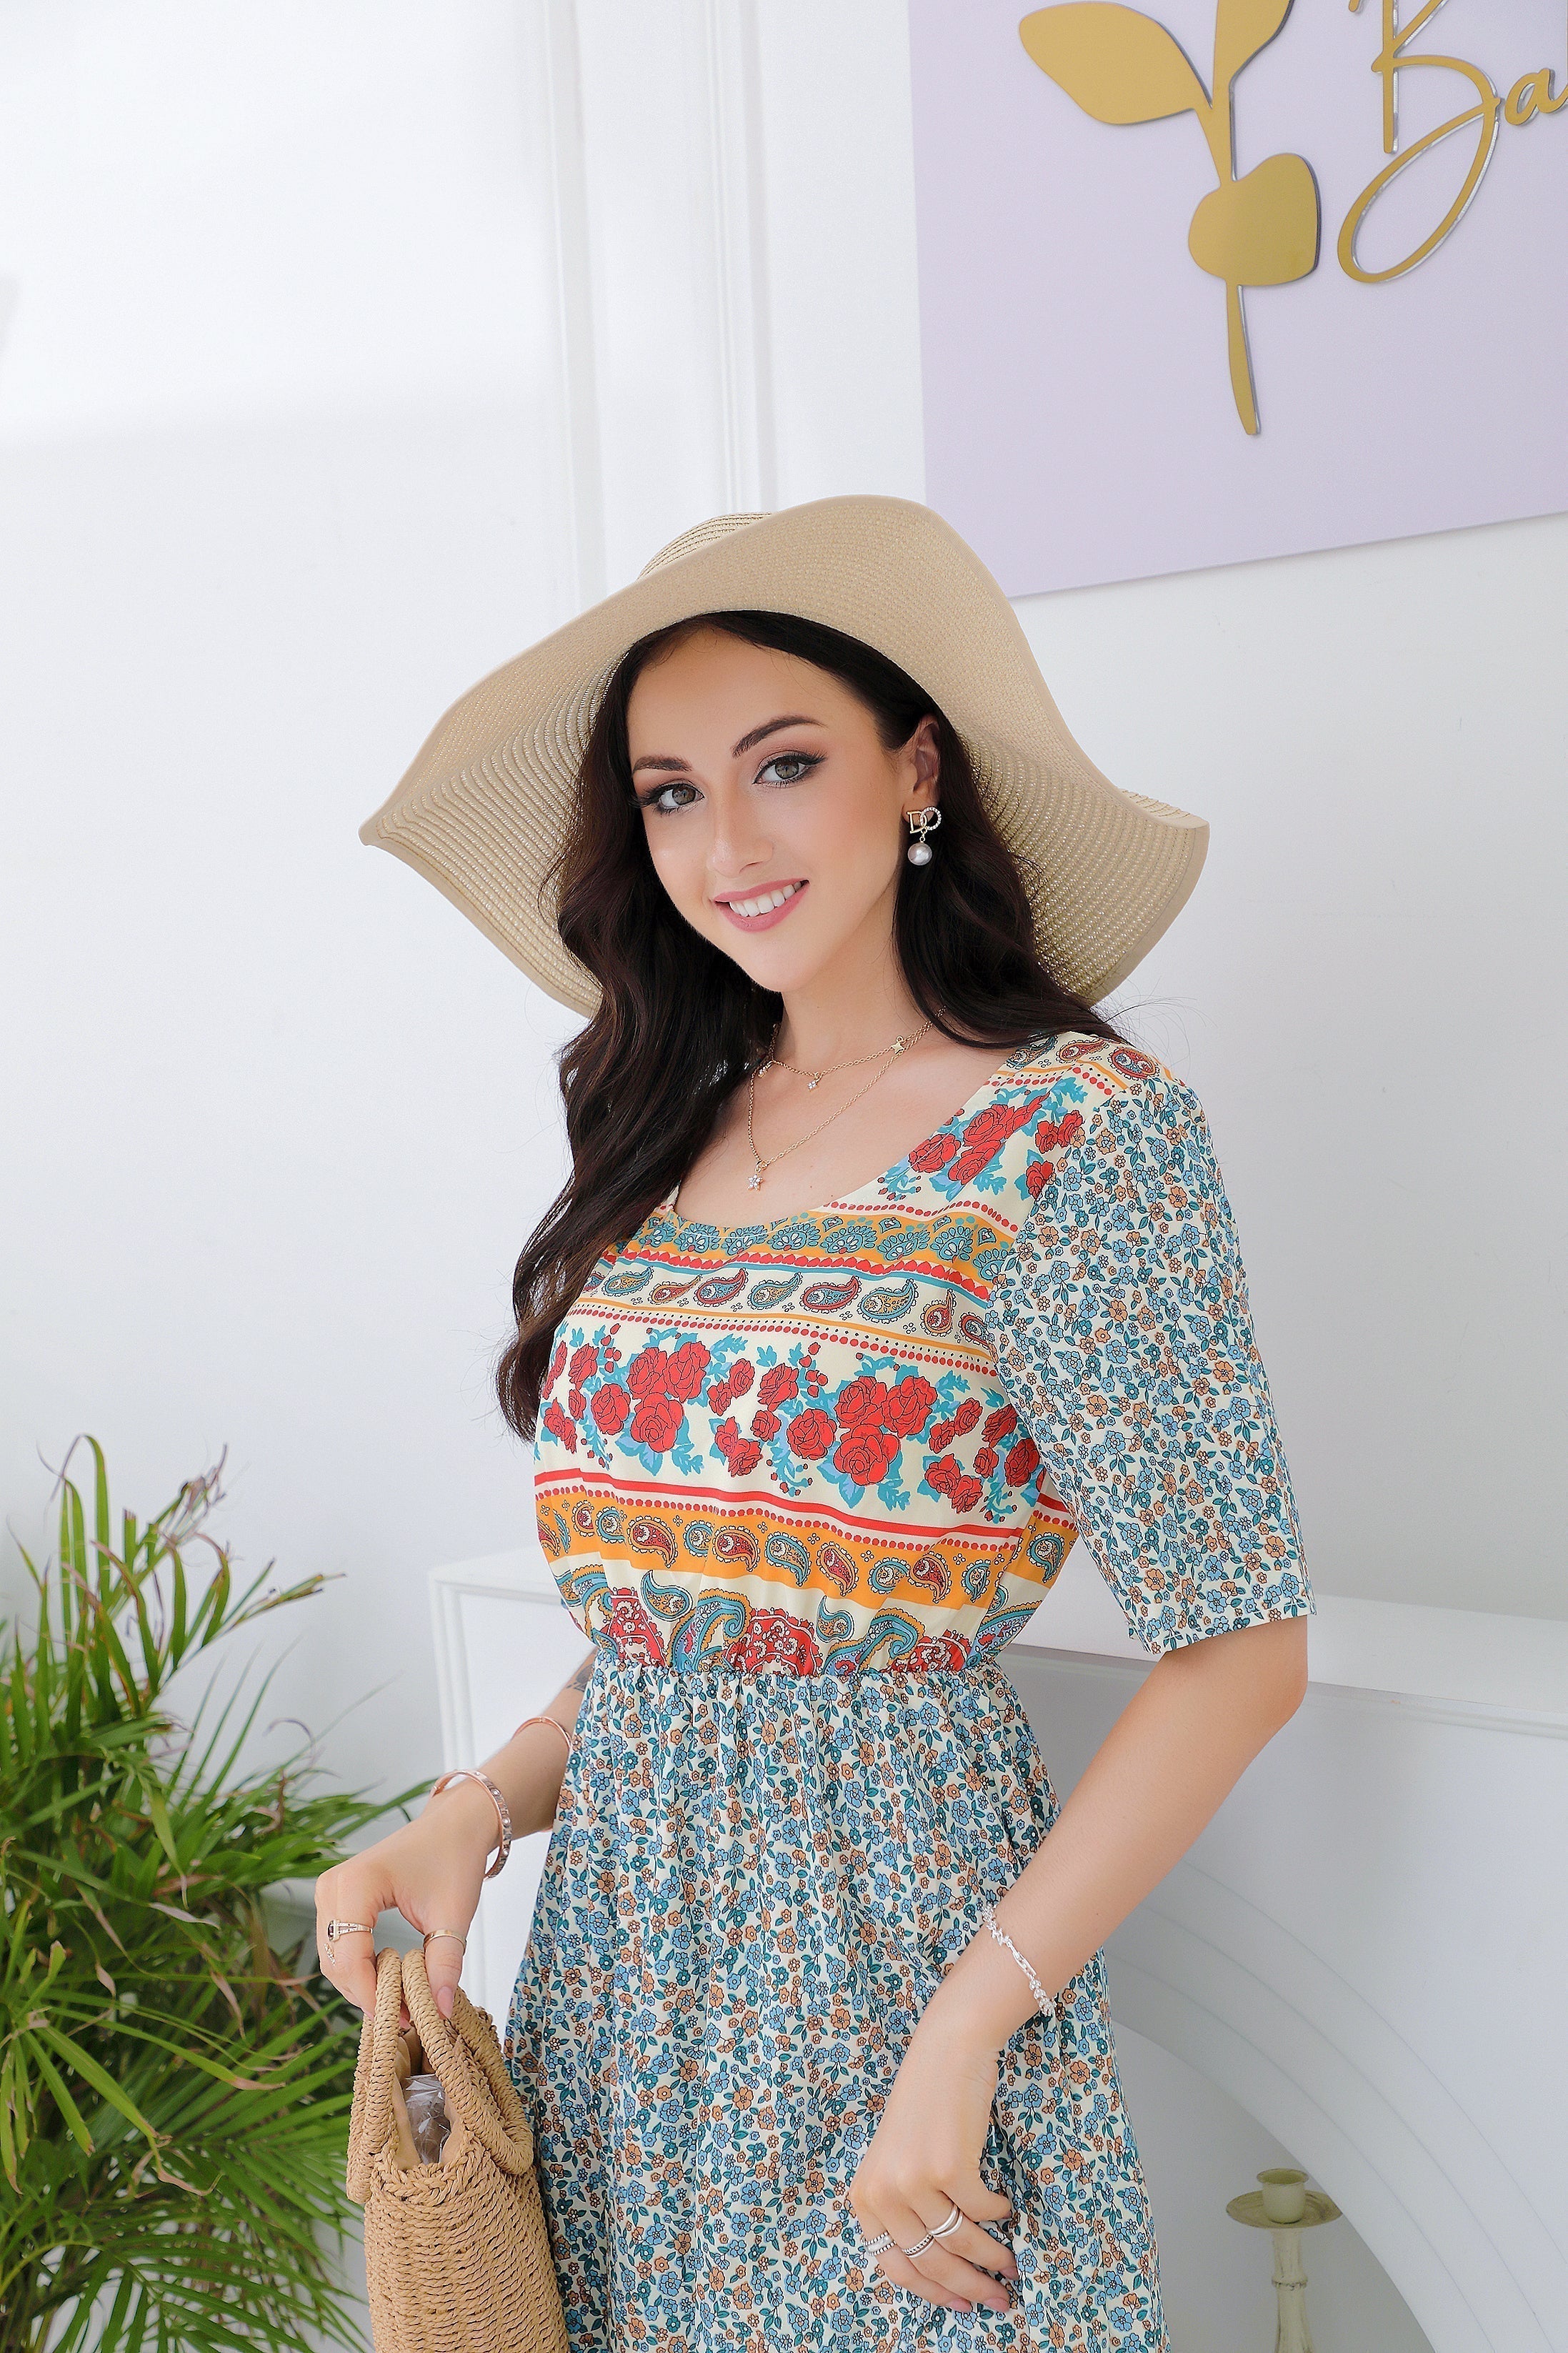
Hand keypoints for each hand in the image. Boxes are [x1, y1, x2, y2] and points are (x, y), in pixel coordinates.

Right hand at [314, 1778, 496, 2019]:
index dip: (373, 1995)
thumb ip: (444, 1963)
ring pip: (333, 1958)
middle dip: (367, 1994)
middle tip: (406, 2013)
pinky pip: (338, 1945)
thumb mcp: (453, 1914)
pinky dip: (359, 1968)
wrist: (454, 1825)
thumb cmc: (454, 1859)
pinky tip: (389, 1977)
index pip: (351, 1957)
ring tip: (401, 1998)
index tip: (405, 2017)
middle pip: (336, 1962)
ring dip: (361, 1985)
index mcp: (357, 1883)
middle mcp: (332, 1885)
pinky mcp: (335, 1898)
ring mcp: (329, 1890)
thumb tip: (438, 2012)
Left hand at [848, 2009, 1018, 2316]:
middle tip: (1000, 2299)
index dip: (933, 2293)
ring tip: (1011, 2260)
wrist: (947, 2049)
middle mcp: (883, 2192)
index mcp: (865, 2196)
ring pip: (960, 2241)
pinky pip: (981, 2211)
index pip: (896, 2267)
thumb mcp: (899, 2162)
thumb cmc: (927, 2106)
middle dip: (970, 2286)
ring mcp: (913, 2180)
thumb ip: (907, 2210)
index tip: (963, 2306)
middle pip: (931, 2261)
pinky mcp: (947, 2168)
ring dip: (992, 2255)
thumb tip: (944, 2270)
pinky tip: (1005, 2205)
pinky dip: (997, 2213)